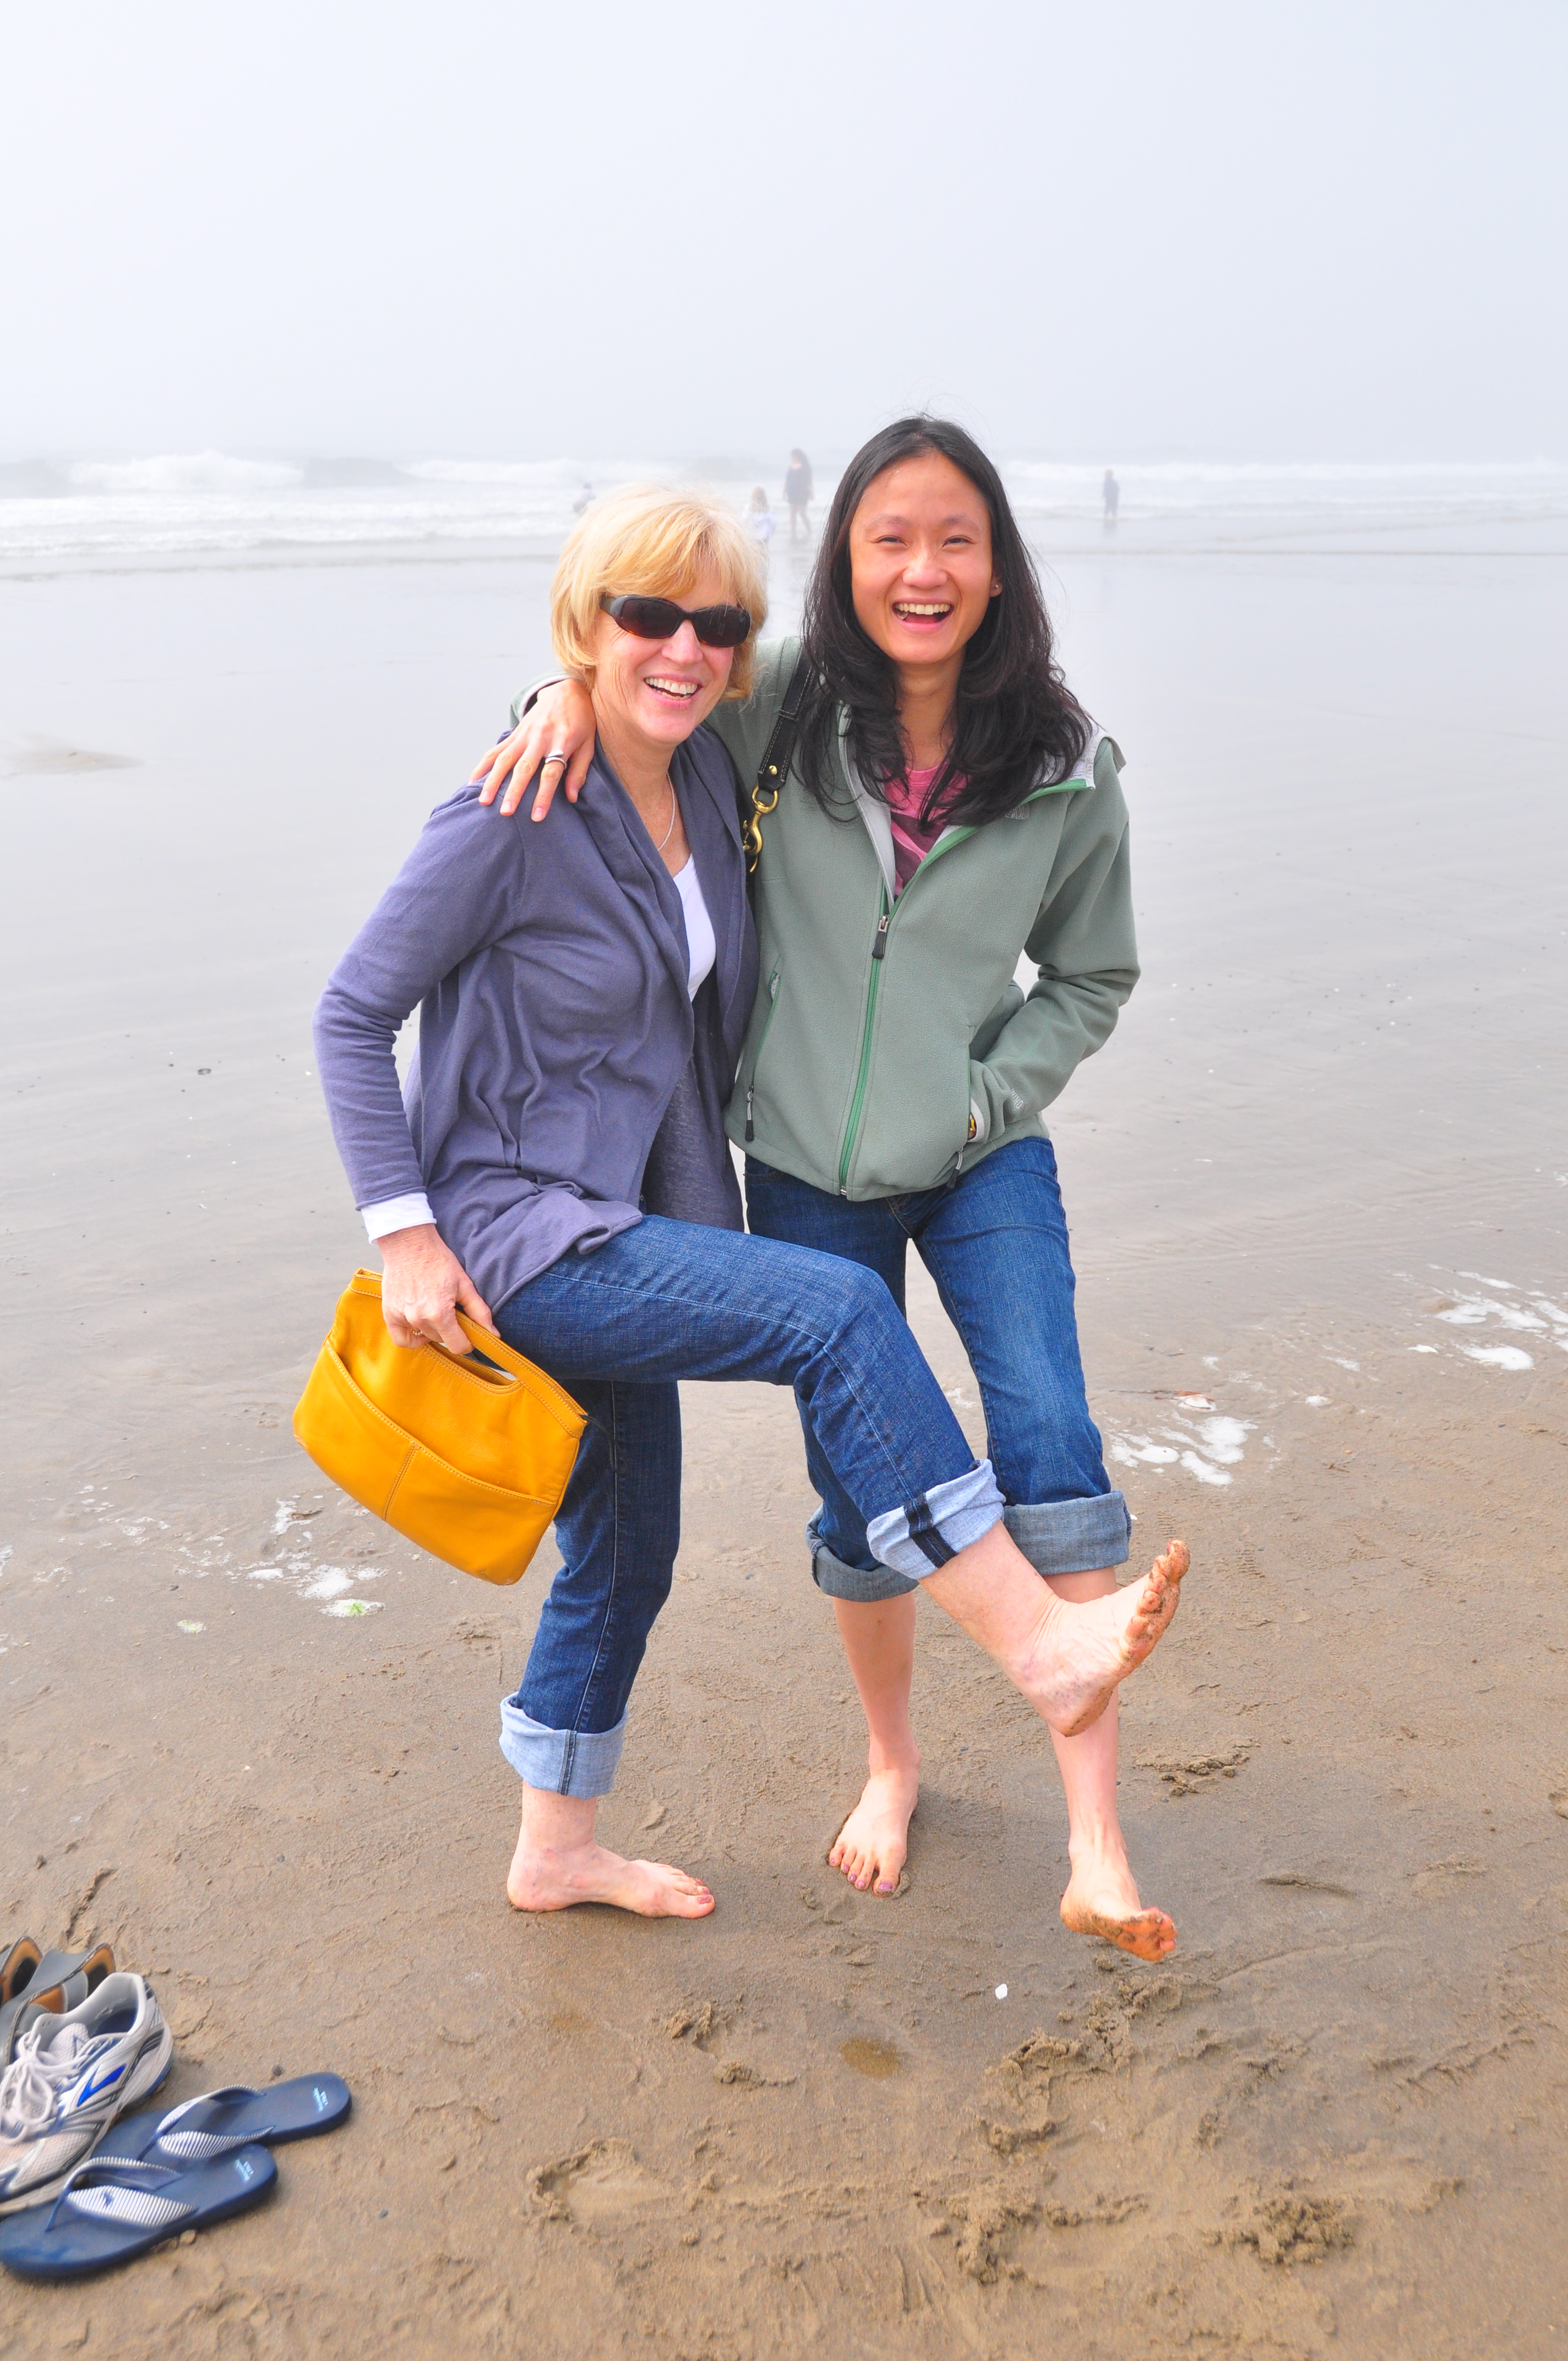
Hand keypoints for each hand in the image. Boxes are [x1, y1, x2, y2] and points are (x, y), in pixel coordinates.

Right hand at [378, 1224, 494, 1352]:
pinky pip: (401, 1339)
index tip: (469, 1335)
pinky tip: (420, 1326)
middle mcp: (419, 1319)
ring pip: (424, 1337)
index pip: (458, 1346)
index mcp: (440, 1313)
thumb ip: (480, 1312)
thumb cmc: (438, 1260)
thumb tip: (493, 1334)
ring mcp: (402, 1317)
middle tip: (452, 1312)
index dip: (467, 1343)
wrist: (409, 1244)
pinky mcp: (389, 1314)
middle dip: (451, 1331)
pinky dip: (411, 1338)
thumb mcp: (464, 1284)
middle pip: (442, 1340)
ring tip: (435, 1309)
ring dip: (433, 1330)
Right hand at [469, 678, 595, 820]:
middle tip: (505, 812)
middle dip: (513, 791)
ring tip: (484, 801)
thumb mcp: (588, 744)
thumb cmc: (582, 721)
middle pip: (524, 767)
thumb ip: (579, 771)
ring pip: (504, 759)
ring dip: (492, 781)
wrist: (567, 691)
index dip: (544, 795)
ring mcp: (524, 735)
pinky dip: (483, 765)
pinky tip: (473, 781)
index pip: (551, 772)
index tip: (537, 816)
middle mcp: (540, 737)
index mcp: (562, 741)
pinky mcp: (515, 734)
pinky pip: (496, 750)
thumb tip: (571, 798)